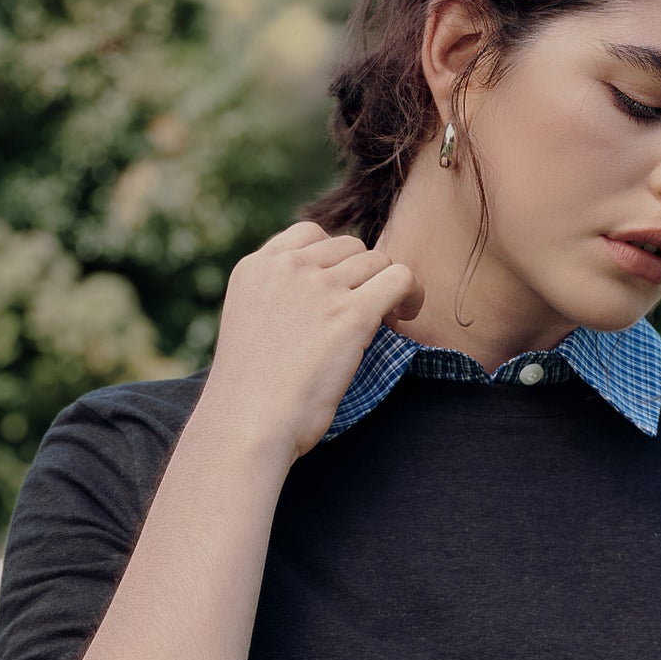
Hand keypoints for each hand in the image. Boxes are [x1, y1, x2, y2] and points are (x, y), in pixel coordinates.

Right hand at [197, 221, 422, 464]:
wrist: (248, 425)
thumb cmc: (250, 397)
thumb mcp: (249, 328)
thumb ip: (276, 302)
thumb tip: (319, 305)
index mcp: (256, 267)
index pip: (308, 234)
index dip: (333, 260)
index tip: (339, 291)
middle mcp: (287, 268)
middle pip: (348, 246)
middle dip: (361, 275)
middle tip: (366, 309)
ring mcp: (319, 287)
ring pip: (376, 260)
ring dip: (386, 286)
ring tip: (389, 316)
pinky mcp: (351, 313)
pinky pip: (400, 278)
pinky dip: (412, 293)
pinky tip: (407, 314)